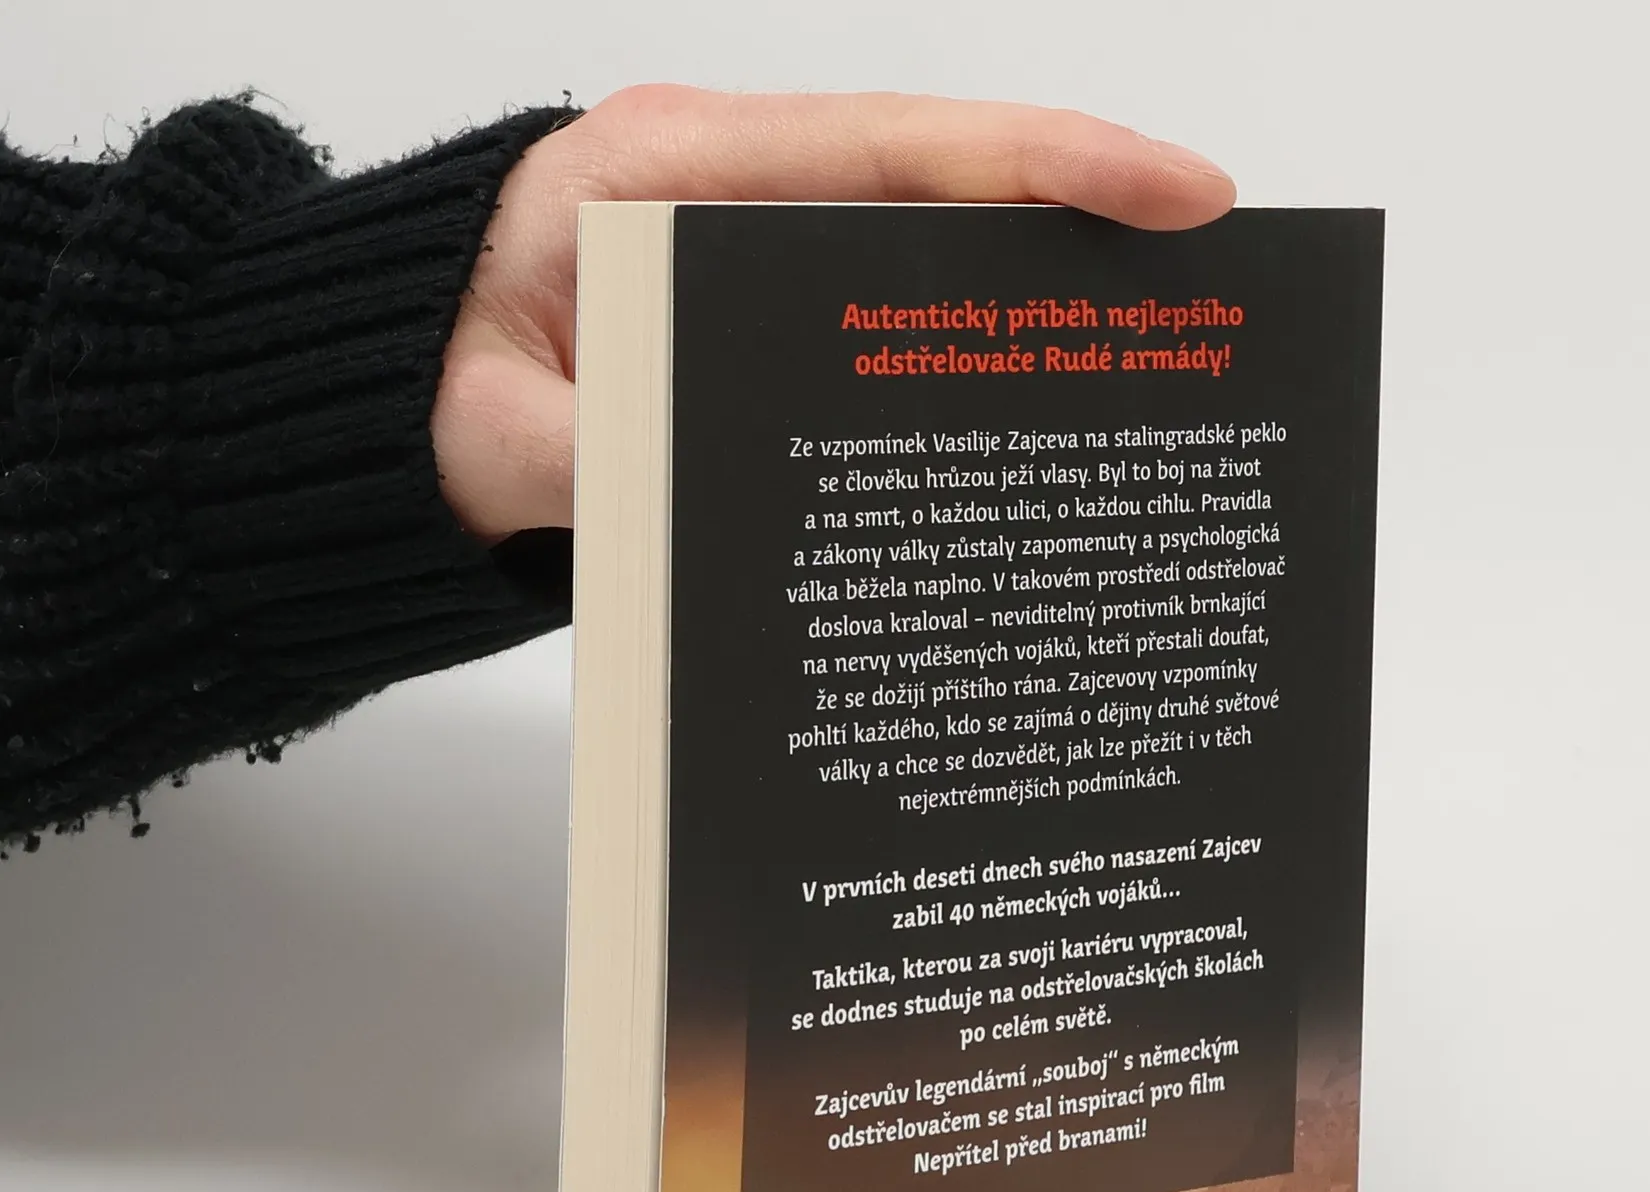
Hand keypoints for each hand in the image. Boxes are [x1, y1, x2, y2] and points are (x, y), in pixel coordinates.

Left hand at [431, 87, 1235, 539]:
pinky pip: (870, 314)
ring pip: (914, 253)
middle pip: (932, 187)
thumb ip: (588, 471)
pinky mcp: (743, 309)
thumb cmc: (415, 393)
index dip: (1048, 163)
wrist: (365, 403)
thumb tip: (694, 505)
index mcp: (664, 173)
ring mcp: (737, 245)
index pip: (891, 149)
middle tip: (1204, 288)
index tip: (1178, 193)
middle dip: (1073, 224)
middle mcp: (718, 188)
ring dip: (1021, 295)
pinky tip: (1012, 408)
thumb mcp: (486, 441)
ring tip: (1143, 355)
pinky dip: (948, 352)